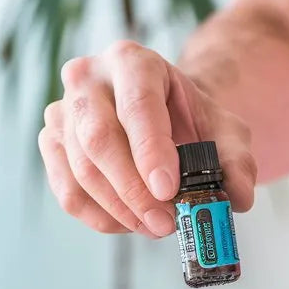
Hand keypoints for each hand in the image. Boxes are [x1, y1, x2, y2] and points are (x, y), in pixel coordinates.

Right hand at [38, 41, 256, 237]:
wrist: (162, 114)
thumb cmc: (189, 120)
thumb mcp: (225, 132)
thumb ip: (237, 162)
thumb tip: (236, 197)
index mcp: (133, 61)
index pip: (137, 106)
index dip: (150, 151)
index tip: (168, 190)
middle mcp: (89, 78)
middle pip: (99, 138)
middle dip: (134, 190)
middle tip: (165, 224)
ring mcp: (64, 110)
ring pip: (81, 169)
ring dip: (120, 210)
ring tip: (156, 227)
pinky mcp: (51, 143)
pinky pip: (68, 190)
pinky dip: (100, 217)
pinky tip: (130, 223)